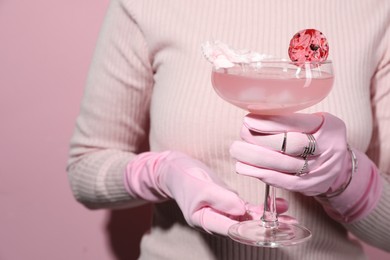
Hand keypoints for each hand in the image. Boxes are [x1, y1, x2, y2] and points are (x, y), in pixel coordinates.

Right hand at [124, 151, 295, 234]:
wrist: (176, 170)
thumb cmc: (185, 177)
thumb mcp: (200, 186)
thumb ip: (220, 198)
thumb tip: (240, 210)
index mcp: (205, 220)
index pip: (232, 229)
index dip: (252, 231)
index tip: (270, 230)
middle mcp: (217, 220)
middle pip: (244, 229)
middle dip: (267, 230)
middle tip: (289, 229)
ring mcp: (224, 212)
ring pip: (250, 221)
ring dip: (270, 221)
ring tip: (291, 220)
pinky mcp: (229, 203)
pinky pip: (249, 209)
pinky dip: (264, 209)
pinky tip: (280, 205)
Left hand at [230, 113, 381, 221]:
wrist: (340, 167)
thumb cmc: (321, 138)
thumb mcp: (316, 121)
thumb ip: (292, 119)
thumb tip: (257, 115)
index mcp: (328, 128)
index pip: (297, 125)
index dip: (270, 123)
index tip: (248, 119)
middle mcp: (327, 150)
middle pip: (290, 145)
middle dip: (261, 139)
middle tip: (241, 133)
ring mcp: (318, 171)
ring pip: (283, 165)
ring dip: (255, 158)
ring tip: (236, 150)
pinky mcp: (307, 187)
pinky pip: (282, 182)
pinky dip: (260, 174)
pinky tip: (244, 167)